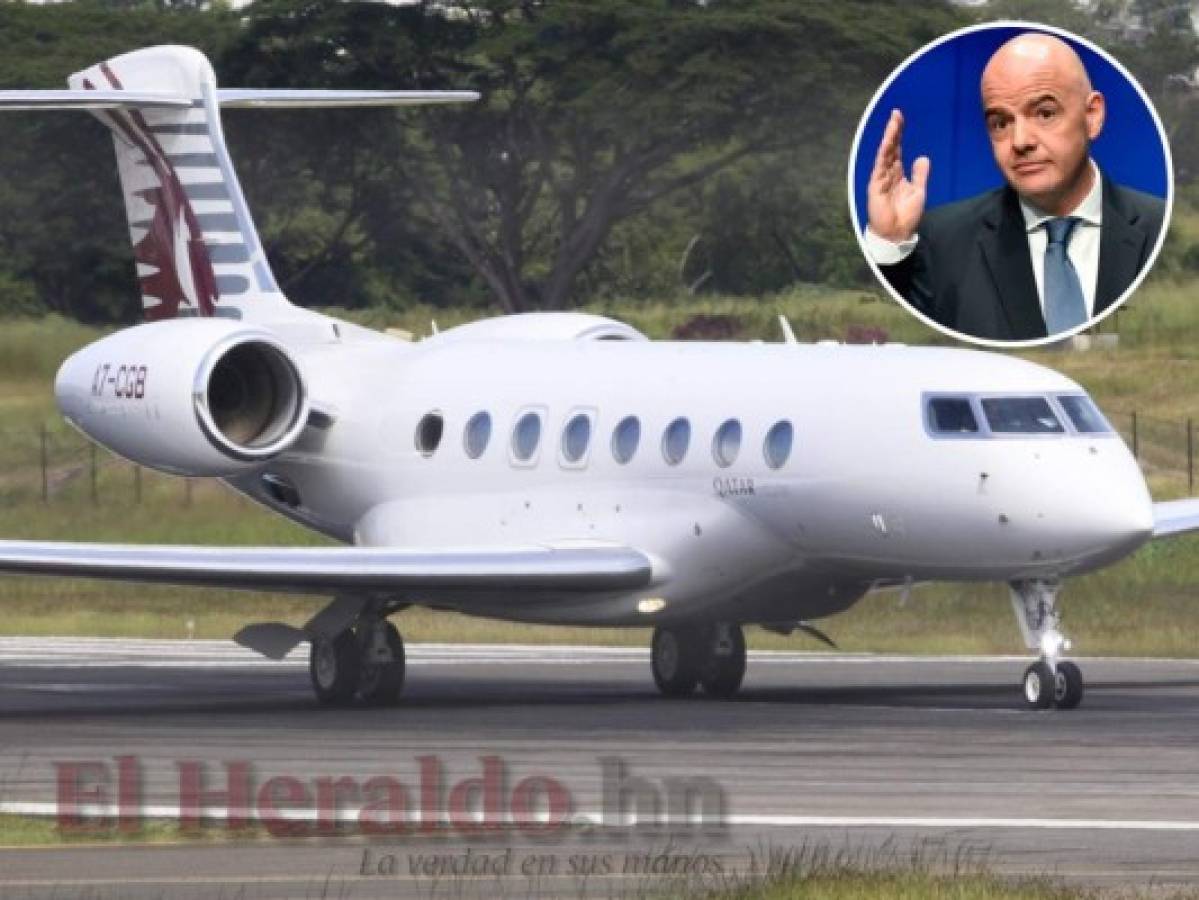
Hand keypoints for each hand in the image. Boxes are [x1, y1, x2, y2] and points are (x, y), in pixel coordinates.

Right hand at [867, 109, 929, 242]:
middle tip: (896, 114)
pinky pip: (880, 167)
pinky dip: (883, 155)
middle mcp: (888, 173)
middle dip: (893, 130)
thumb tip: (923, 158)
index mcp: (898, 173)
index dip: (899, 133)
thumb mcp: (918, 191)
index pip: (898, 149)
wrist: (897, 233)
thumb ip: (919, 175)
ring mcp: (881, 178)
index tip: (900, 117)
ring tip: (892, 123)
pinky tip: (887, 143)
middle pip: (891, 147)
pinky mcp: (876, 186)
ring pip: (885, 154)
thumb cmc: (906, 215)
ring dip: (889, 138)